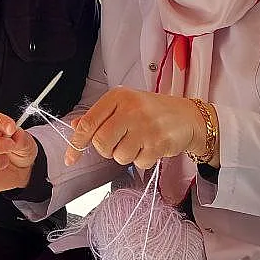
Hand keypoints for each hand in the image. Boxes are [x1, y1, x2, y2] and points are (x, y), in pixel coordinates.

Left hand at [66, 87, 204, 170]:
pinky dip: (142, 160)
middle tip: (118, 144)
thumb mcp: (125, 105)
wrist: (188, 117)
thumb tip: (75, 126)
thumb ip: (99, 116)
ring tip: (138, 143)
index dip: (76, 143)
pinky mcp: (158, 143)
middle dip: (106, 150)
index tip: (71, 157)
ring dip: (126, 156)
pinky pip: (138, 163)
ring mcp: (145, 126)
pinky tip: (150, 147)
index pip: (89, 122)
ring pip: (119, 156)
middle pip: (102, 143)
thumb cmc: (153, 111)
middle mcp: (131, 109)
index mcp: (118, 97)